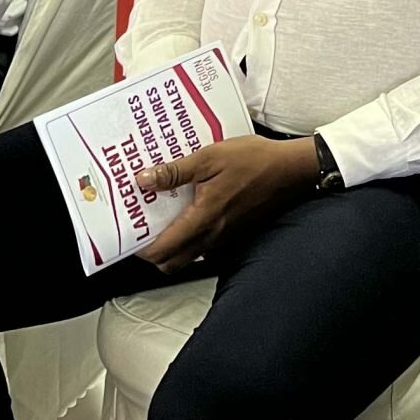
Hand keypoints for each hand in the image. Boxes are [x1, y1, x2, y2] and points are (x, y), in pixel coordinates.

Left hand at [132, 134, 320, 270]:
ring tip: (162, 220)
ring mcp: (225, 236)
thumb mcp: (209, 157)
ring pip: (189, 256)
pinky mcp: (234, 232)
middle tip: (142, 230)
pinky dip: (191, 237)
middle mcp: (213, 235)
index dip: (140, 247)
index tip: (128, 233)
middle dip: (153, 253)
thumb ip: (175, 172)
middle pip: (172, 262)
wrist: (290, 169)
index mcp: (204, 218)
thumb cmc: (255, 161)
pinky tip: (188, 212)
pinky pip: (205, 245)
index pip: (163, 249)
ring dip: (172, 246)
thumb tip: (144, 180)